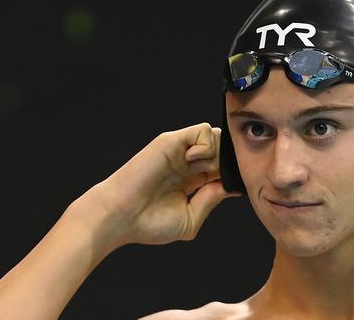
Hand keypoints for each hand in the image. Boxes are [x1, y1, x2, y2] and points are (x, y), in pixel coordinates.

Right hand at [77, 123, 242, 247]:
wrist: (120, 216)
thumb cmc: (149, 223)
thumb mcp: (190, 219)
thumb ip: (211, 201)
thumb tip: (231, 187)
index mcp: (192, 180)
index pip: (222, 167)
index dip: (232, 174)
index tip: (233, 187)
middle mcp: (188, 163)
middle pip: (222, 149)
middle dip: (228, 162)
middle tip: (218, 179)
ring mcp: (180, 151)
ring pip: (215, 136)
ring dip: (217, 153)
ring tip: (202, 171)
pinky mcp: (171, 141)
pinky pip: (202, 130)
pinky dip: (206, 145)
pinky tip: (193, 162)